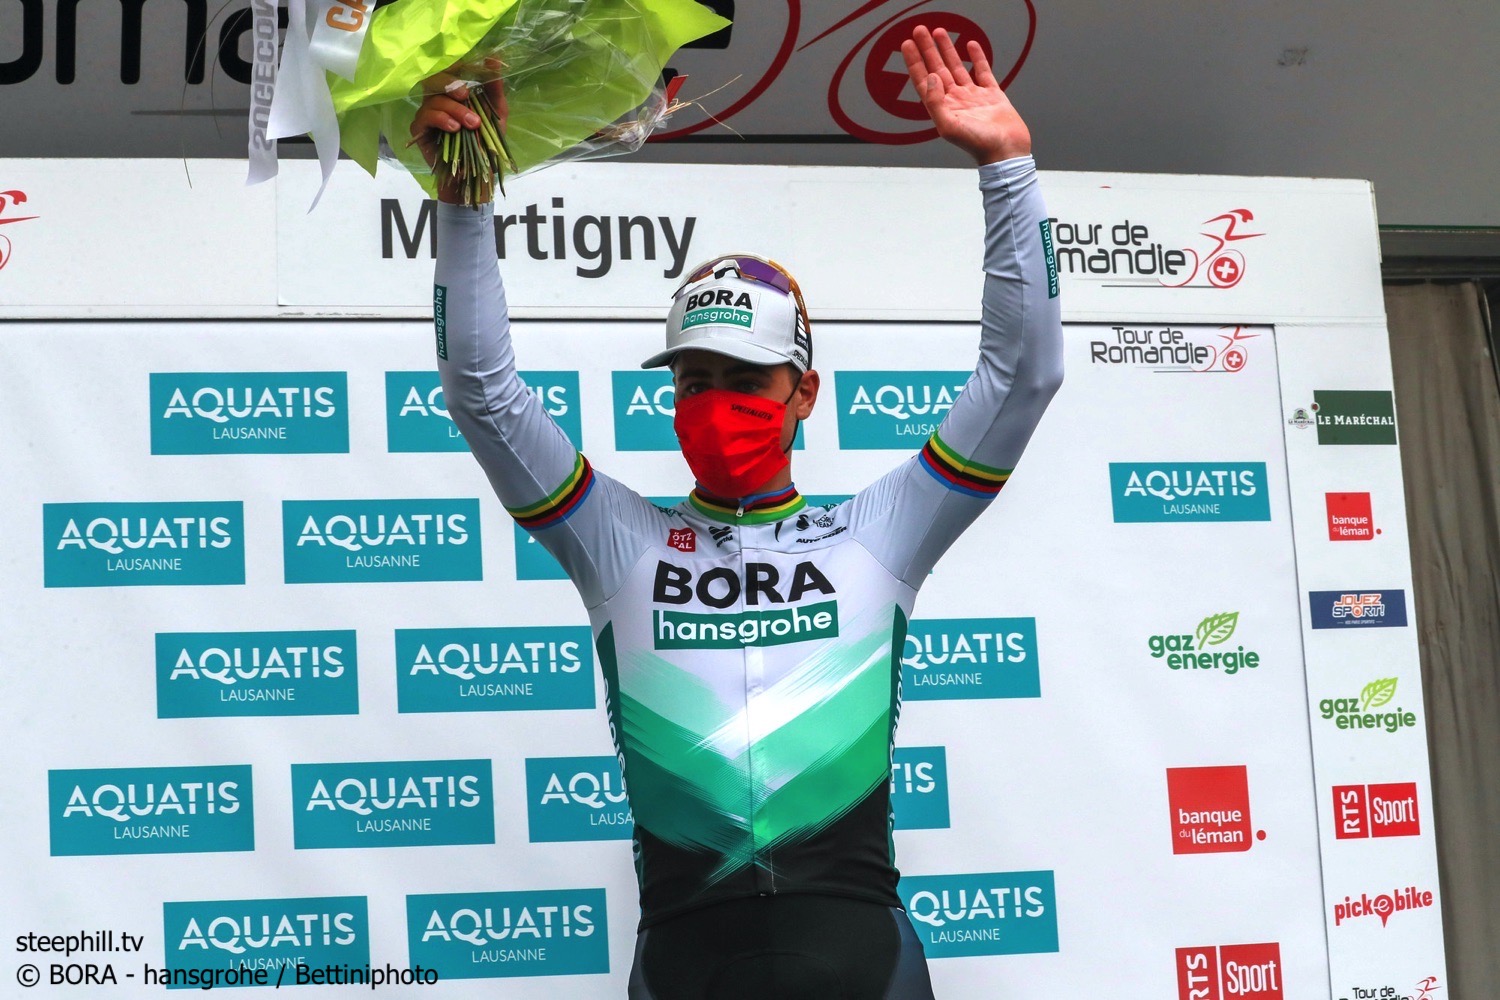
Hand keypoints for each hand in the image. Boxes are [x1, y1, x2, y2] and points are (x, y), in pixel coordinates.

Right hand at [409, 59, 508, 203]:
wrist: (477, 175)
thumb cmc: (486, 144)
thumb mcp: (496, 114)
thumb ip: (494, 88)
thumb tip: (495, 59)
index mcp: (455, 92)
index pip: (449, 70)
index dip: (456, 66)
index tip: (469, 70)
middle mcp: (439, 98)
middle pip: (435, 79)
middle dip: (451, 84)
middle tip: (466, 94)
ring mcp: (427, 113)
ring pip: (433, 100)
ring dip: (454, 109)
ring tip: (471, 124)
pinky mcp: (419, 129)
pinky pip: (424, 117)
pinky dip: (440, 119)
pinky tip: (453, 129)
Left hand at [901, 26, 1029, 165]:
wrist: (1006, 151)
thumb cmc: (977, 144)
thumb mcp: (949, 125)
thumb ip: (935, 101)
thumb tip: (931, 76)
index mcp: (943, 108)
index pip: (923, 80)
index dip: (915, 62)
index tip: (907, 44)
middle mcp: (956, 100)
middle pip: (937, 68)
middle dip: (928, 49)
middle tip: (919, 30)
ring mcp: (974, 97)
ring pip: (957, 67)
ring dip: (947, 49)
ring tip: (939, 32)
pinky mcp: (992, 95)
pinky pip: (983, 71)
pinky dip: (977, 57)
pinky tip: (970, 45)